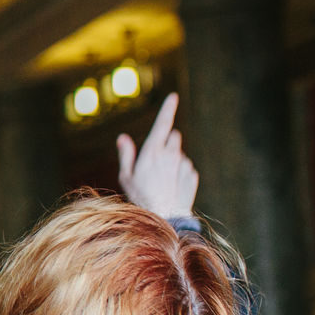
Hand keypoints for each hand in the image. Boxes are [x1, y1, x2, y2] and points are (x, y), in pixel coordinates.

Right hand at [117, 93, 198, 218]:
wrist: (166, 218)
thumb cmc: (141, 197)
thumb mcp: (126, 176)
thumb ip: (126, 154)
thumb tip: (122, 137)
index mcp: (153, 151)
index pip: (163, 123)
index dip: (168, 108)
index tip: (173, 96)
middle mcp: (171, 154)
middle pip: (173, 136)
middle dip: (166, 142)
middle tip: (155, 159)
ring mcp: (184, 164)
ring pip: (179, 154)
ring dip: (172, 159)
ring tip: (161, 180)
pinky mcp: (192, 175)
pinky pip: (185, 168)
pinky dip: (179, 173)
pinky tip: (171, 187)